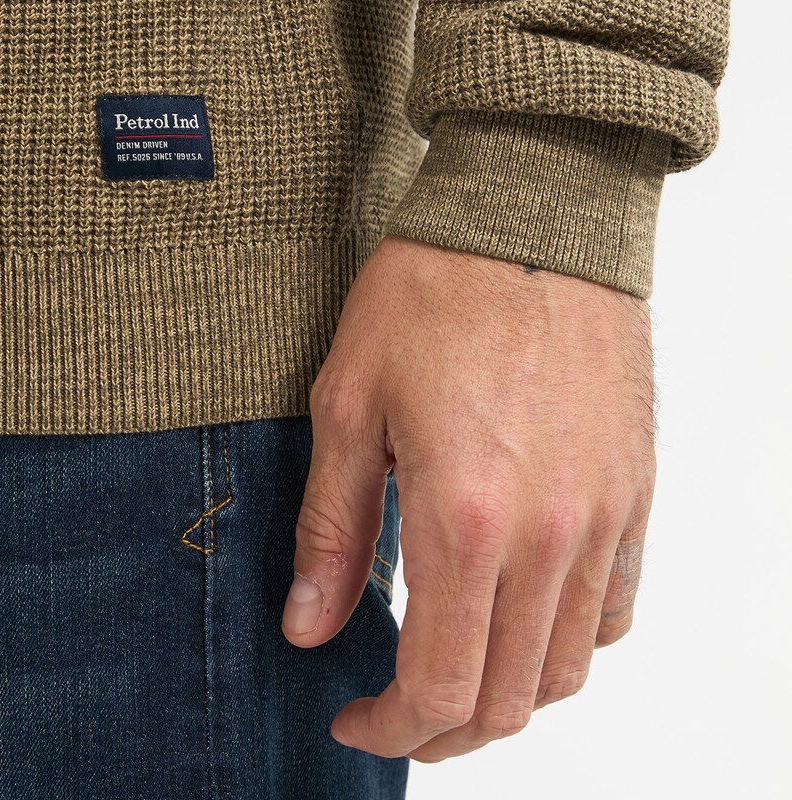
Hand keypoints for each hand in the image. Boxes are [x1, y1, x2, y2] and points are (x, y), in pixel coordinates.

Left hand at [281, 234, 656, 760]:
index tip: (353, 717)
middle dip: (442, 729)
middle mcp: (549, 536)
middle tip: (395, 708)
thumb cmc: (433, 291)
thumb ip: (333, 531)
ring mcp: (604, 515)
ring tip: (455, 665)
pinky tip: (523, 611)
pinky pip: (615, 605)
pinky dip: (567, 638)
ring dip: (506, 691)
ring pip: (567, 666)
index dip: (390, 729)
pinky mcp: (633, 488)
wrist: (531, 214)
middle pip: (508, 698)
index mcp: (465, 520)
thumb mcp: (349, 401)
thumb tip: (310, 627)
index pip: (438, 686)